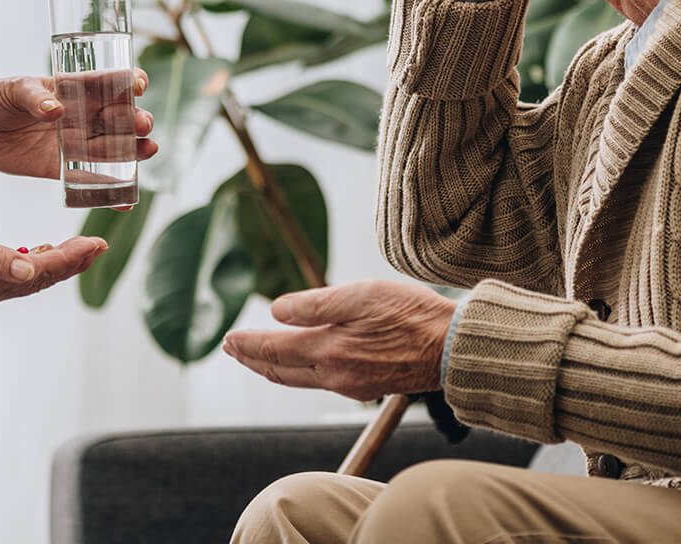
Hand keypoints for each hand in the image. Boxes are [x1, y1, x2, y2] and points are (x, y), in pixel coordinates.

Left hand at [0, 70, 156, 181]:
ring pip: (112, 148)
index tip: (139, 84)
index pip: (109, 82)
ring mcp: (75, 143)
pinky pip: (89, 180)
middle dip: (135, 120)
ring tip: (148, 150)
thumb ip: (33, 97)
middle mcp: (82, 116)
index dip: (128, 81)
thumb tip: (55, 108)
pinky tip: (127, 200)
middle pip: (118, 118)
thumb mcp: (14, 89)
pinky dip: (109, 191)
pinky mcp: (61, 169)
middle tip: (142, 124)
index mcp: (75, 88)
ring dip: (133, 151)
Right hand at [0, 212, 105, 309]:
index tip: (95, 243)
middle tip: (99, 244)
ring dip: (58, 265)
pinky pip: (14, 278)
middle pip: (41, 281)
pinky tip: (44, 253)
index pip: (41, 274)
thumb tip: (30, 271)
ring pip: (30, 281)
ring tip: (83, 249)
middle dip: (73, 263)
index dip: (71, 259)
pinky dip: (35, 266)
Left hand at [222, 280, 456, 401]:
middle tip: (232, 348)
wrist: (453, 350)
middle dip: (252, 359)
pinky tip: (301, 362)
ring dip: (272, 367)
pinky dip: (298, 371)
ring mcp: (350, 385)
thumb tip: (276, 311)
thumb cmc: (412, 314)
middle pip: (279, 371)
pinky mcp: (366, 386)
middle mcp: (334, 375)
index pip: (272, 351)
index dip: (246, 345)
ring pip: (298, 379)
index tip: (227, 338)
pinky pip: (319, 382)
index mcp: (329, 351)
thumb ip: (315, 304)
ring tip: (256, 356)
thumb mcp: (362, 295)